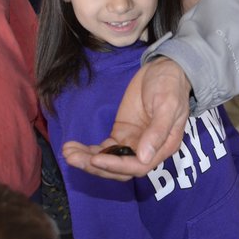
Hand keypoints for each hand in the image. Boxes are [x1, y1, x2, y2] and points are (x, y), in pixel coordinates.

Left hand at [63, 57, 190, 180]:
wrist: (164, 69)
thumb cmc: (170, 87)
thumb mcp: (167, 106)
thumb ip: (157, 131)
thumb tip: (144, 157)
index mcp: (163, 147)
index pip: (138, 166)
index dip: (116, 166)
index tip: (95, 159)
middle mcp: (147, 151)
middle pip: (120, 169)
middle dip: (96, 166)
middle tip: (72, 157)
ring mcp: (132, 143)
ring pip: (109, 161)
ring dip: (88, 160)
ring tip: (67, 152)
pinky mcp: (121, 134)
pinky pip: (104, 149)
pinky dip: (88, 151)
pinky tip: (72, 146)